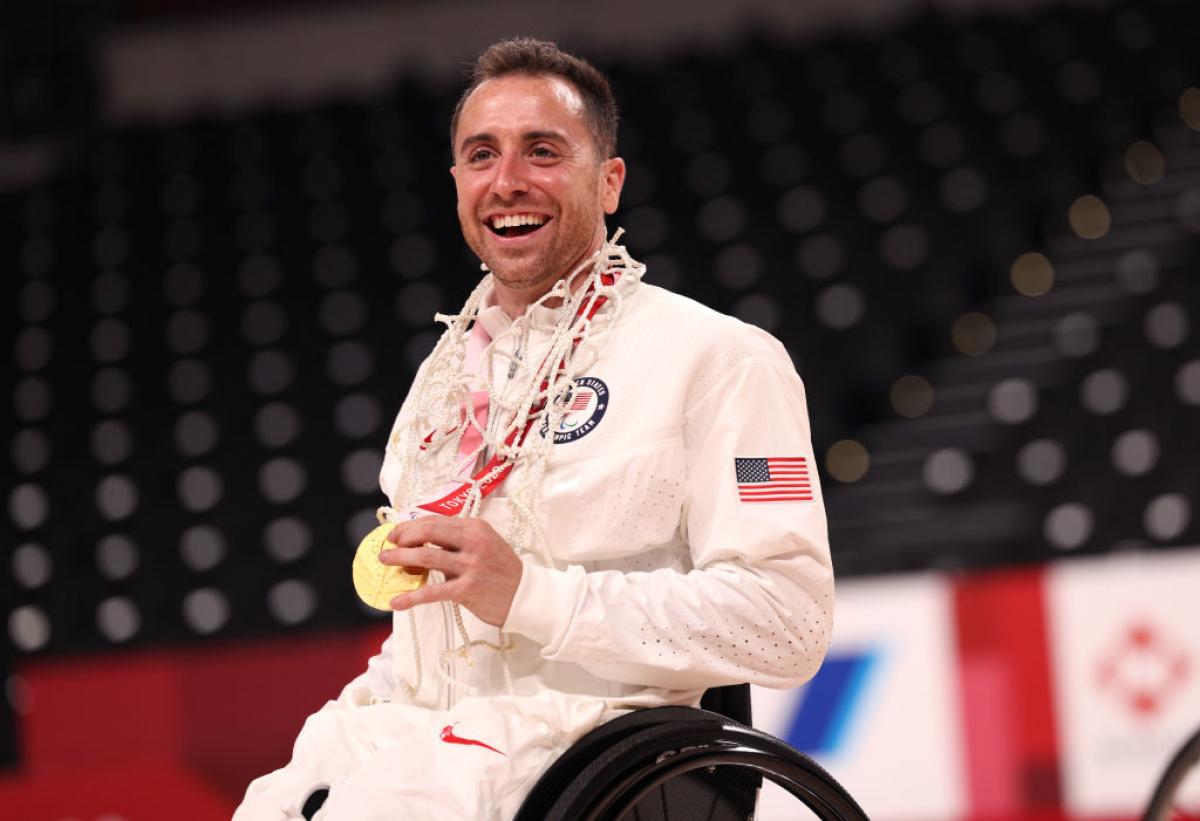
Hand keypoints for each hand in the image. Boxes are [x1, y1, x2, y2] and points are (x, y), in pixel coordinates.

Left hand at [378, 517, 522, 626]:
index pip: (435, 520)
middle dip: (403, 538)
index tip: (396, 533)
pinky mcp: (466, 590)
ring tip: (386, 562)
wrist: (524, 594)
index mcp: (475, 527)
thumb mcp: (484, 543)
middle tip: (388, 546)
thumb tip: (421, 540)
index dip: (410, 526)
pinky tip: (396, 601)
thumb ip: (457, 540)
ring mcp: (470, 565)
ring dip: (400, 558)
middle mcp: (473, 542)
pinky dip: (411, 597)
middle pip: (428, 532)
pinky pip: (432, 592)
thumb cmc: (501, 569)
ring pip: (426, 556)